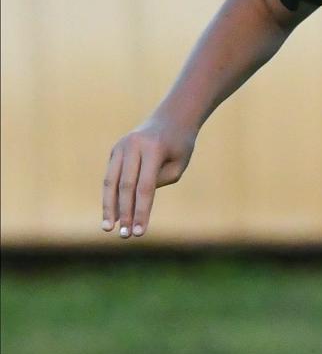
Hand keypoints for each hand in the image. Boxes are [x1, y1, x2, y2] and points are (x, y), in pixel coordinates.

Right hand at [101, 117, 196, 238]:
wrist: (172, 117)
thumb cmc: (180, 145)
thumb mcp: (178, 165)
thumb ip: (157, 182)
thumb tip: (134, 201)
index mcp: (153, 149)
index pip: (145, 188)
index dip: (141, 212)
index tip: (139, 232)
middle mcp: (133, 146)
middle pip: (125, 186)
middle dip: (124, 213)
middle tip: (124, 236)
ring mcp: (121, 147)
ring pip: (110, 181)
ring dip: (109, 206)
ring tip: (108, 228)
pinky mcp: (115, 150)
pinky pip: (111, 176)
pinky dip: (110, 195)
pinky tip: (110, 213)